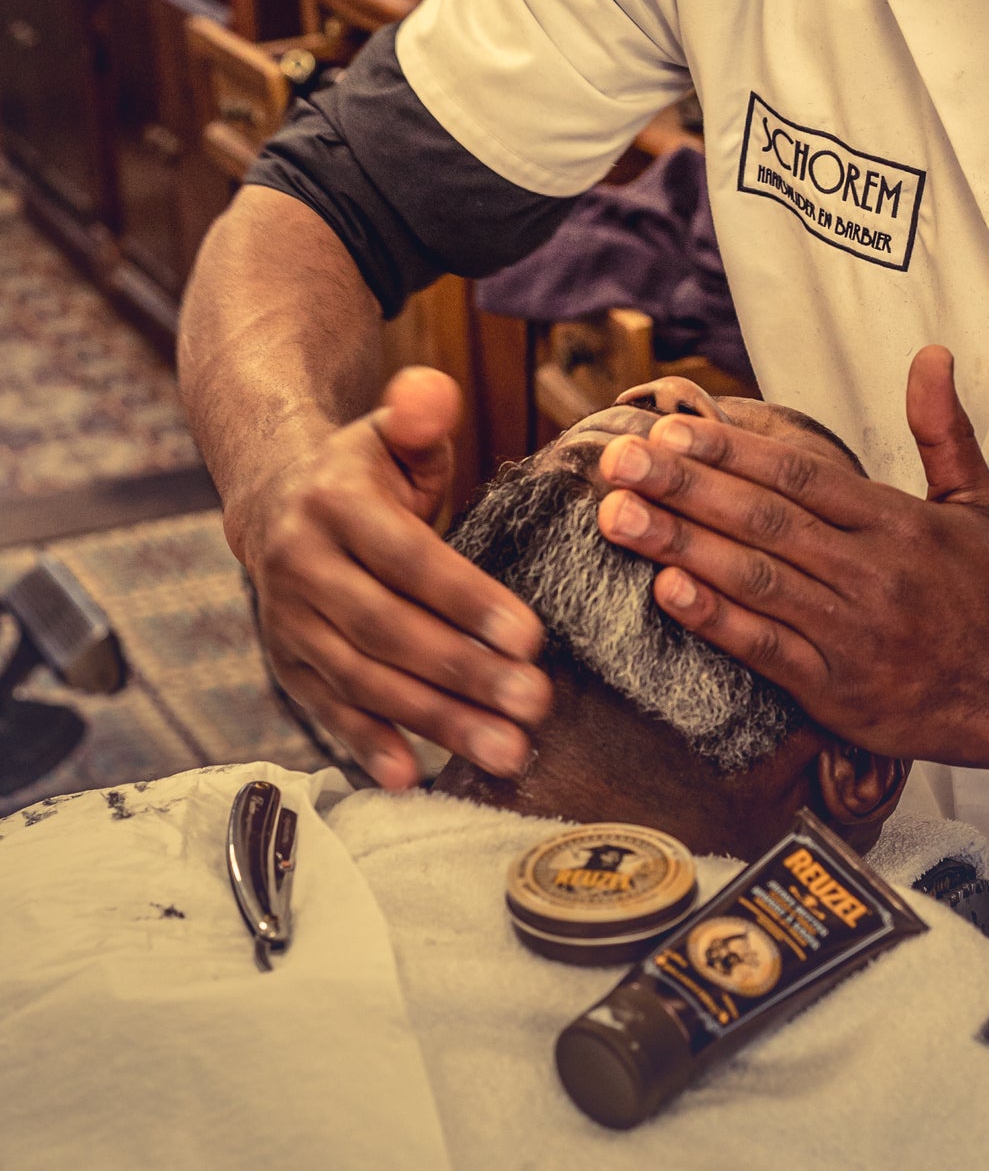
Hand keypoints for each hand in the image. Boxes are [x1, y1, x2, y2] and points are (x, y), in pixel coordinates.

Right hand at [227, 366, 549, 788]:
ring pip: (363, 679)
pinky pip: (328, 710)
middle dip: (464, 672)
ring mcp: (289, 621)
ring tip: (507, 750)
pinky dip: (366, 745)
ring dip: (435, 720)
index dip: (466, 600)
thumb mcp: (390, 431)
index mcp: (334, 503)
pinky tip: (411, 776)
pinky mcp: (288, 663)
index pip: (406, 558)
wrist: (272, 497)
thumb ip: (419, 412)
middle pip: (387, 629)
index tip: (530, 637)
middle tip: (534, 703)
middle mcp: (300, 564)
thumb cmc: (360, 468)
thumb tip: (434, 395)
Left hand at [594, 347, 988, 765]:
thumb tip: (931, 354)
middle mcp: (872, 573)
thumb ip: (943, 430)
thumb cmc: (986, 593)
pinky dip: (715, 621)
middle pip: (765, 521)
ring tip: (618, 517)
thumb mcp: (976, 503)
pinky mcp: (836, 689)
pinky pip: (766, 650)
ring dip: (681, 546)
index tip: (671, 430)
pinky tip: (666, 590)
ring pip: (755, 580)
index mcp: (897, 524)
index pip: (800, 477)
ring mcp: (852, 633)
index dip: (732, 452)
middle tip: (619, 462)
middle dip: (685, 489)